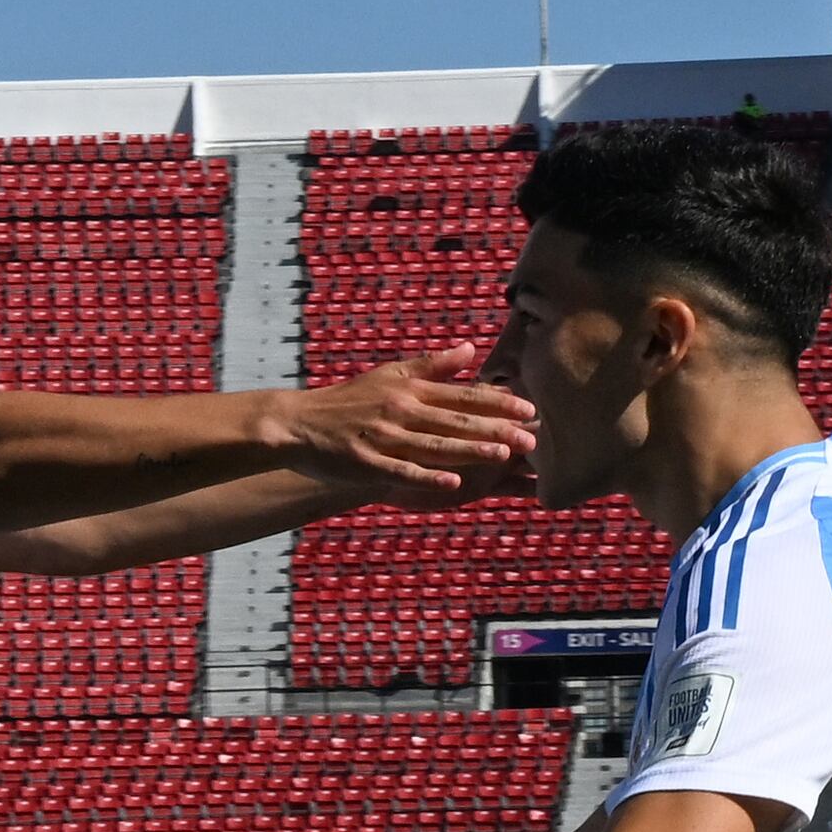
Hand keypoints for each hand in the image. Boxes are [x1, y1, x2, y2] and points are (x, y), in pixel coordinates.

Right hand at [255, 351, 533, 500]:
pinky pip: (402, 470)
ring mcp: (384, 437)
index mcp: (410, 390)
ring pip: (435, 444)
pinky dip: (427, 475)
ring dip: (471, 450)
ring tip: (504, 455)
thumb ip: (433, 365)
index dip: (497, 404)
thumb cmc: (350, 400)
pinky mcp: (367, 462)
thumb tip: (470, 349)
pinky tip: (453, 482)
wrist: (299, 423)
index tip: (530, 410)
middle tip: (532, 438)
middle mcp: (401, 411)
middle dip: (495, 429)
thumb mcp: (391, 374)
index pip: (462, 397)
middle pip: (455, 421)